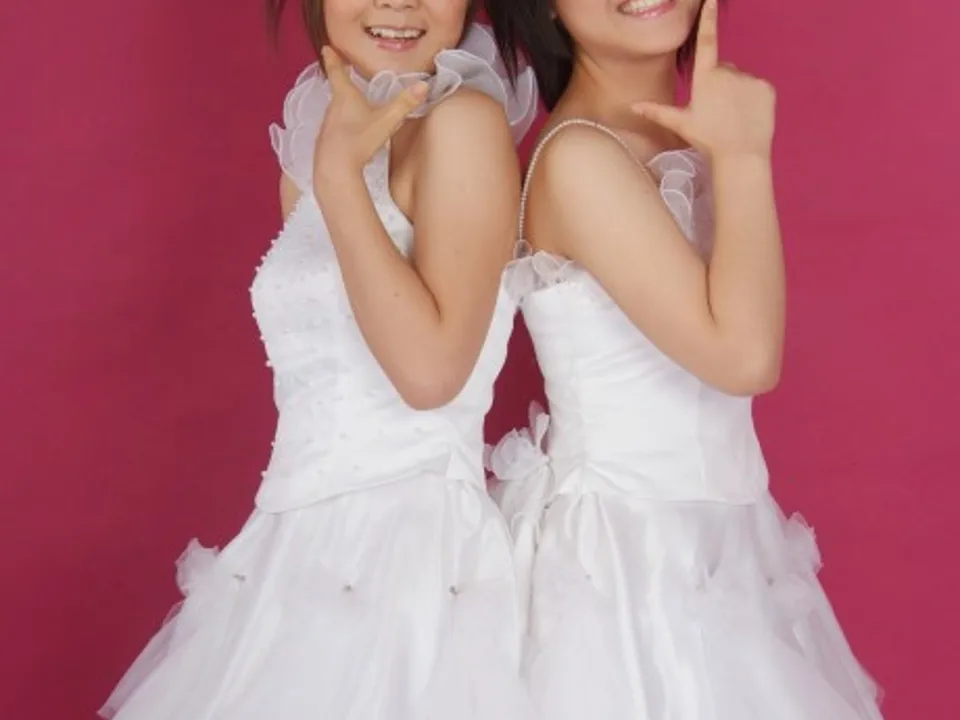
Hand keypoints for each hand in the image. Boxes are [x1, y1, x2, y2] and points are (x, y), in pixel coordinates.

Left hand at [313, 46, 428, 182]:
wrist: (335, 168)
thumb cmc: (359, 139)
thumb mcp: (386, 120)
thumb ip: (404, 104)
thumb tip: (424, 85)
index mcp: (345, 96)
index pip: (337, 71)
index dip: (333, 58)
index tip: (327, 48)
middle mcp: (333, 107)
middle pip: (338, 91)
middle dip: (343, 83)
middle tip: (345, 74)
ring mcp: (328, 125)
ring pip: (337, 110)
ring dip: (344, 106)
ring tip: (354, 105)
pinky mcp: (327, 141)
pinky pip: (337, 127)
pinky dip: (344, 125)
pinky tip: (353, 134)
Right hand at [632, 0, 775, 159]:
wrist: (741, 155)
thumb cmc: (707, 140)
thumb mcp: (680, 124)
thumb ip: (657, 111)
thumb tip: (633, 106)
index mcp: (705, 78)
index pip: (706, 41)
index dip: (708, 18)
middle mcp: (728, 72)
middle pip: (722, 69)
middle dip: (719, 83)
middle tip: (717, 110)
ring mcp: (749, 78)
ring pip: (740, 79)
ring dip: (736, 92)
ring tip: (732, 116)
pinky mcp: (766, 88)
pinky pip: (757, 87)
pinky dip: (752, 98)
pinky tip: (747, 115)